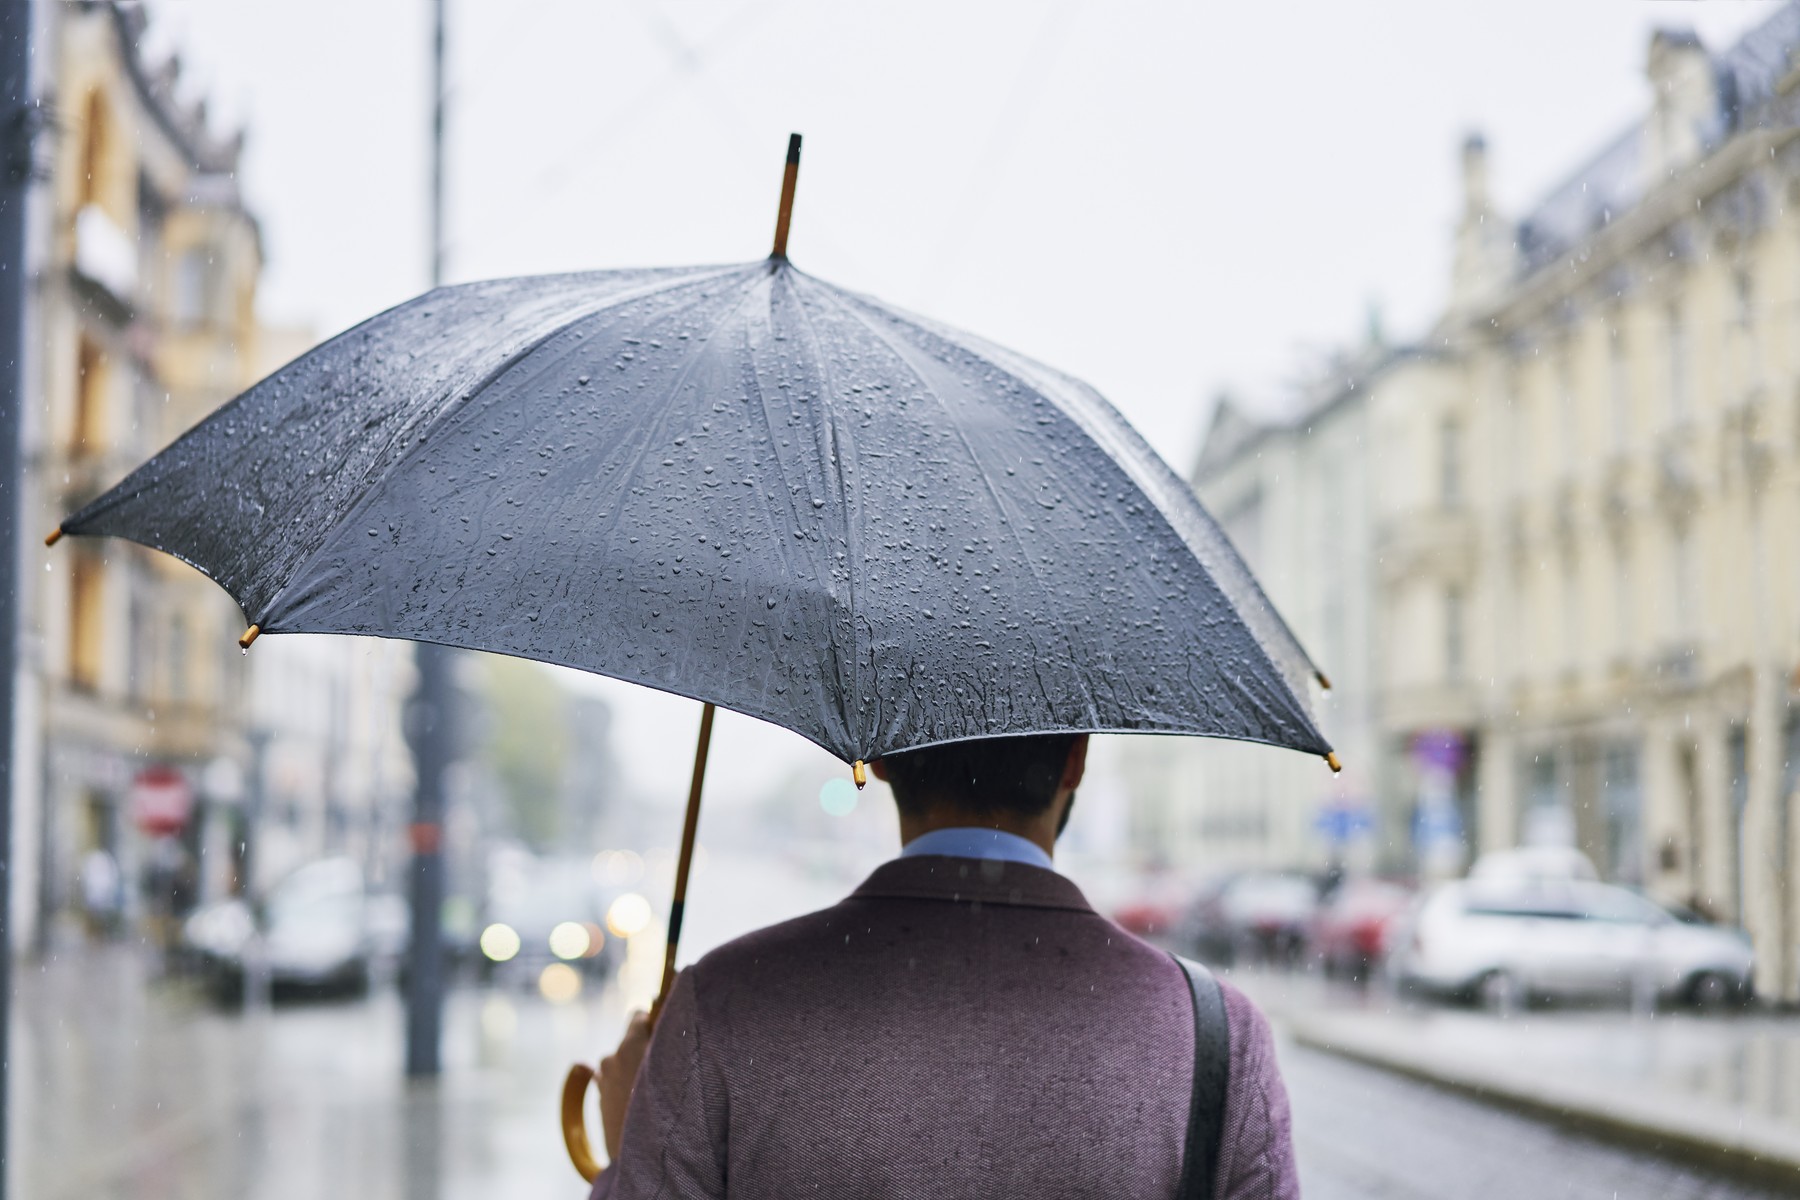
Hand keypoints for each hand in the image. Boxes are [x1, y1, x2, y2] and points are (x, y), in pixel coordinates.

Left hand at [598, 1009, 653, 1160]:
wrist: (637, 1153)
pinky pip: (613, 1082)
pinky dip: (624, 1085)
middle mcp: (612, 1057)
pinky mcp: (600, 1099)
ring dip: (632, 1068)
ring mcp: (603, 1079)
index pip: (638, 1016)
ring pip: (620, 1063)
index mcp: (630, 1044)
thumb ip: (668, 1041)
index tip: (664, 1032)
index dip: (652, 1022)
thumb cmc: (663, 1106)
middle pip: (629, 1041)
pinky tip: (638, 1101)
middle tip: (662, 1065)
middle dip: (643, 1048)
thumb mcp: (673, 1067)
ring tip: (651, 1089)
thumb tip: (667, 1021)